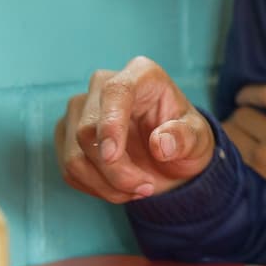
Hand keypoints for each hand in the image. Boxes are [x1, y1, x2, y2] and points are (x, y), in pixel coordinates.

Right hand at [54, 57, 214, 203]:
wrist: (168, 156)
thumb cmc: (184, 139)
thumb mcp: (199, 140)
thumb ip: (186, 138)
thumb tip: (161, 144)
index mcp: (141, 75)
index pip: (116, 92)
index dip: (110, 124)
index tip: (112, 155)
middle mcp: (103, 85)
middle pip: (88, 131)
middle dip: (115, 171)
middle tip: (146, 189)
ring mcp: (80, 109)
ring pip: (75, 156)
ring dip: (106, 185)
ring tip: (137, 190)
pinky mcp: (66, 133)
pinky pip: (69, 169)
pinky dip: (95, 188)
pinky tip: (119, 188)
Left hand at [222, 84, 265, 259]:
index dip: (250, 93)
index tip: (243, 98)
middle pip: (242, 113)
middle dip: (239, 120)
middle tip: (241, 131)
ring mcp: (262, 157)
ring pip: (229, 132)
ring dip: (229, 137)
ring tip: (234, 146)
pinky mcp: (249, 176)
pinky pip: (227, 155)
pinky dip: (225, 155)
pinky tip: (229, 161)